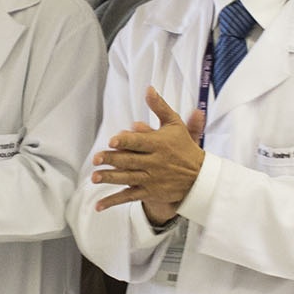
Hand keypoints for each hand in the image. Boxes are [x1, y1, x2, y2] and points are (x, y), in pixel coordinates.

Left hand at [90, 87, 205, 224]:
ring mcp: (151, 179)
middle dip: (112, 160)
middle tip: (96, 159)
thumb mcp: (174, 124)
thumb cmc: (183, 146)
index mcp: (158, 144)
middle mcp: (154, 163)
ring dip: (111, 178)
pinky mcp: (148, 192)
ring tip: (95, 178)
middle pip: (130, 161)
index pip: (139, 142)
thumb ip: (159, 107)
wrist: (199, 176)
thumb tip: (148, 88)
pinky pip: (129, 197)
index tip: (112, 140)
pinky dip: (113, 201)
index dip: (126, 142)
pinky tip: (98, 205)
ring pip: (127, 179)